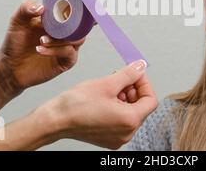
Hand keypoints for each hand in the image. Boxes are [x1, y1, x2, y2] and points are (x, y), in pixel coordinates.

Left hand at [0, 0, 85, 108]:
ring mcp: (67, 47)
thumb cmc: (16, 43)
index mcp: (58, 20)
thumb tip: (42, 8)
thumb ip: (26, 8)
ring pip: (78, 39)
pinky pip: (69, 53)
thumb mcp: (17, 21)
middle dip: (73, 24)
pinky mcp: (66, 62)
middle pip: (83, 25)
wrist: (10, 66)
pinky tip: (40, 49)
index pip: (76, 11)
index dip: (82, 8)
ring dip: (61, 38)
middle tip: (55, 26)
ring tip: (42, 40)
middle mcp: (65, 33)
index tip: (78, 4)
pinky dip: (55, 50)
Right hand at [38, 60, 157, 149]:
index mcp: (129, 121)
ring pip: (131, 113)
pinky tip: (105, 98)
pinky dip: (117, 107)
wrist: (55, 120)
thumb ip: (128, 74)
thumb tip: (141, 67)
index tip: (135, 74)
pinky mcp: (108, 138)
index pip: (150, 100)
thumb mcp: (107, 83)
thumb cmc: (76, 104)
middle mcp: (127, 133)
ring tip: (110, 87)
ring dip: (125, 97)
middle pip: (141, 107)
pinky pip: (121, 120)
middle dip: (133, 89)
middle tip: (120, 77)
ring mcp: (117, 138)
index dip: (144, 84)